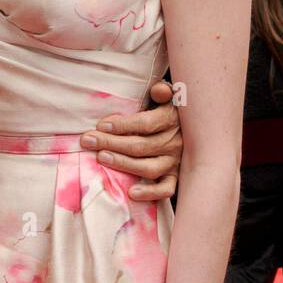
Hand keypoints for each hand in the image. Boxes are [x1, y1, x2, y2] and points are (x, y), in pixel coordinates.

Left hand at [81, 78, 181, 200]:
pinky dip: (151, 193)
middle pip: (141, 146)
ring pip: (150, 167)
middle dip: (111, 143)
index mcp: (172, 119)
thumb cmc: (169, 109)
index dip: (123, 125)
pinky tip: (131, 192)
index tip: (100, 125)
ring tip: (101, 158)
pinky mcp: (176, 177)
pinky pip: (166, 189)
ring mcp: (176, 162)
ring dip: (123, 164)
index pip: (146, 124)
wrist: (194, 128)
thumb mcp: (169, 96)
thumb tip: (158, 89)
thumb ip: (163, 92)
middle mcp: (175, 142)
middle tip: (88, 140)